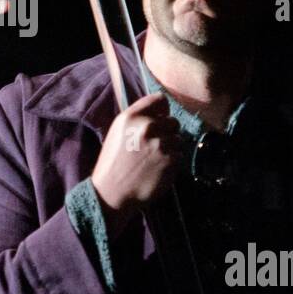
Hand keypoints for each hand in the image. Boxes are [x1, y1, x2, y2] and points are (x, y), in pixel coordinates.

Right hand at [90, 92, 184, 237]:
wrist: (112, 193)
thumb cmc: (113, 163)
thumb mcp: (118, 132)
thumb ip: (137, 119)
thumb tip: (160, 112)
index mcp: (131, 117)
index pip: (159, 100)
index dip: (162, 110)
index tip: (160, 118)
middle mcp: (148, 127)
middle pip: (173, 121)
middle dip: (167, 132)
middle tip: (155, 146)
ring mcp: (162, 144)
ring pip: (179, 139)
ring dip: (171, 148)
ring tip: (155, 160)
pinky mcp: (172, 161)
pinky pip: (180, 155)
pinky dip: (172, 162)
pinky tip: (158, 169)